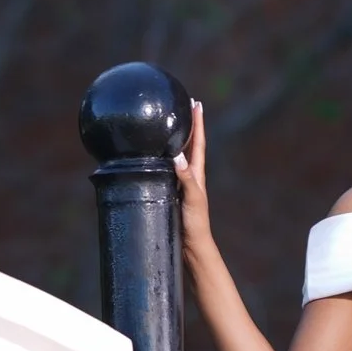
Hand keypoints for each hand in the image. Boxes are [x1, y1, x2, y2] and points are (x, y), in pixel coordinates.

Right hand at [173, 97, 214, 255]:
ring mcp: (180, 185)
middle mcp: (190, 176)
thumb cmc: (195, 223)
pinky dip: (162, 158)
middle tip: (183, 106)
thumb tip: (177, 156)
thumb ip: (186, 178)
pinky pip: (166, 170)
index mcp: (197, 174)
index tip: (196, 104)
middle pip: (188, 145)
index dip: (198, 123)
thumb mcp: (192, 198)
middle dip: (187, 126)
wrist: (192, 246)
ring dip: (176, 140)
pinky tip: (153, 157)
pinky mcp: (171, 193)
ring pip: (178, 157)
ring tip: (170, 124)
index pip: (198, 143)